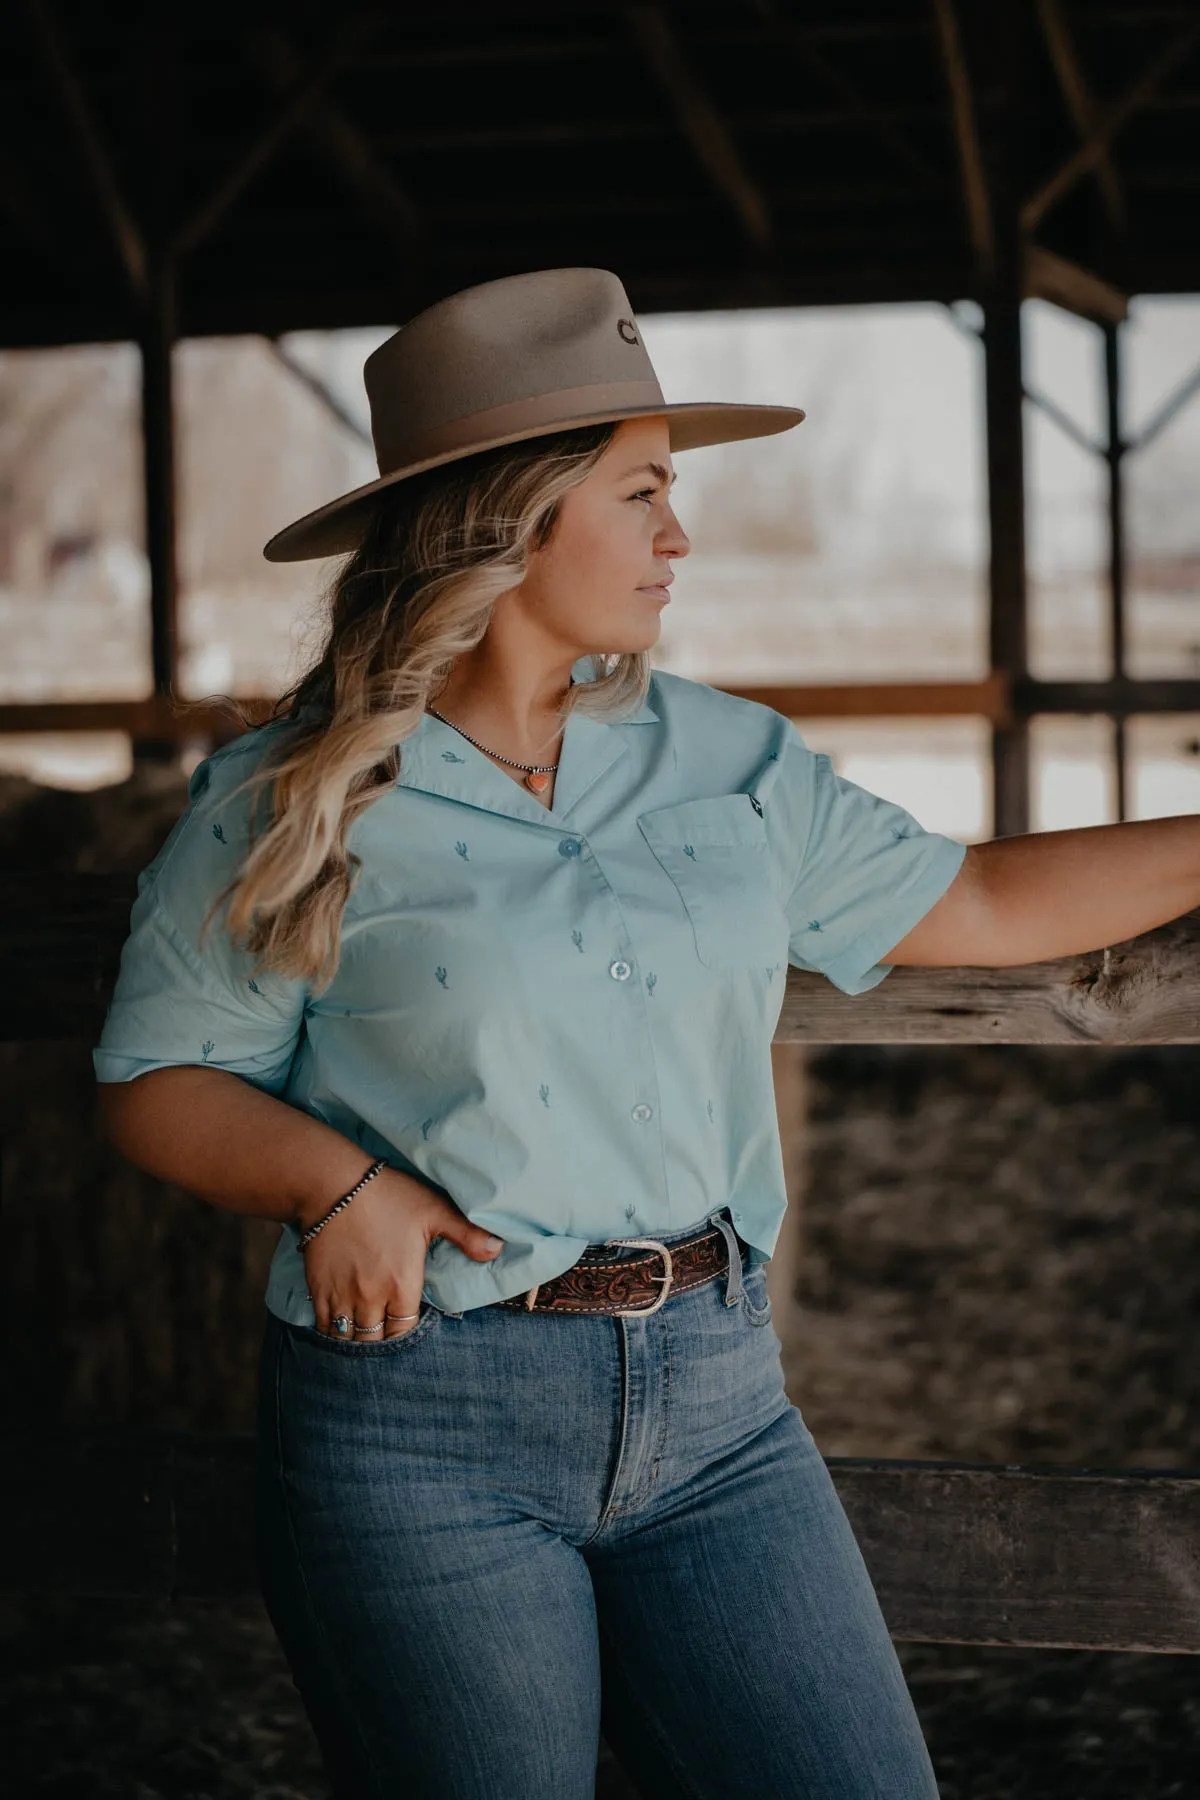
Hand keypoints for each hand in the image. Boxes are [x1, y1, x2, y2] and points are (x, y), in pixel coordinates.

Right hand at [301, 1168, 502, 1337]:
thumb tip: (498, 1250)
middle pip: (376, 1342)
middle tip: (385, 1337)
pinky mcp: (319, 1289)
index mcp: (402, 1286)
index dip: (406, 1336)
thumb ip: (466, 1234)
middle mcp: (372, 1299)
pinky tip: (338, 1328)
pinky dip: (331, 1333)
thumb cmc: (387, 1196)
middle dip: (382, 1343)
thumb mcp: (433, 1210)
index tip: (406, 1329)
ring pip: (348, 1340)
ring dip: (357, 1341)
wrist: (333, 1185)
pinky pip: (323, 1327)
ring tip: (363, 1338)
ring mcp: (343, 1296)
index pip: (405, 1333)